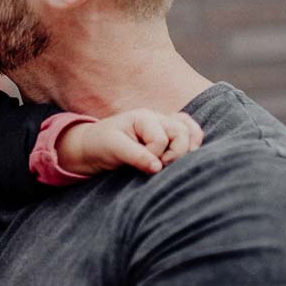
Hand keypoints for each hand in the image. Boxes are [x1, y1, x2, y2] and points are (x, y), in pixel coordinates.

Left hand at [56, 109, 202, 175]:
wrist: (92, 148)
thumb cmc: (100, 144)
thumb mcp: (114, 148)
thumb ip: (136, 156)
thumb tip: (158, 168)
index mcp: (144, 117)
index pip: (160, 139)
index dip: (154, 155)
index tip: (141, 164)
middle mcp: (158, 119)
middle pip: (182, 133)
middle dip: (175, 154)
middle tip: (160, 166)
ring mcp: (165, 127)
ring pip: (191, 133)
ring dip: (187, 149)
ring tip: (171, 161)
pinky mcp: (168, 137)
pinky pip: (190, 134)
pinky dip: (193, 142)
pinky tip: (187, 153)